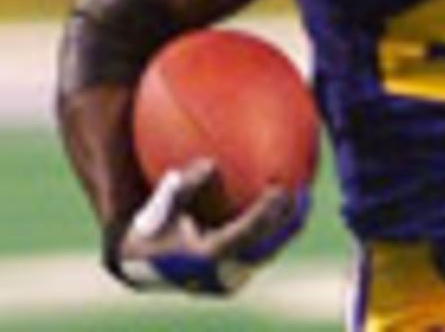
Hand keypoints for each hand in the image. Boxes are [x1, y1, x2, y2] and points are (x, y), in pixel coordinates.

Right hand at [108, 158, 306, 294]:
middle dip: (289, 218)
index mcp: (208, 255)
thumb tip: (210, 164)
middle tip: (304, 191)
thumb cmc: (150, 230)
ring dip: (287, 226)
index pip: (248, 231)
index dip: (267, 210)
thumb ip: (184, 186)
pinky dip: (275, 232)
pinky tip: (284, 210)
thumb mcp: (160, 206)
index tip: (281, 187)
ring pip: (269, 251)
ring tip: (303, 200)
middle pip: (268, 243)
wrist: (139, 267)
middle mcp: (224, 271)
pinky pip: (262, 253)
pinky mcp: (234, 279)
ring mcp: (231, 278)